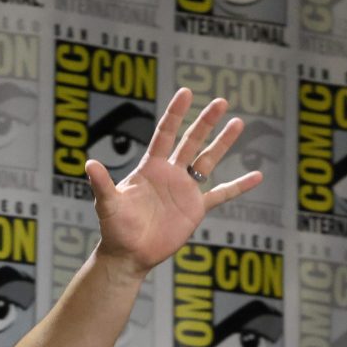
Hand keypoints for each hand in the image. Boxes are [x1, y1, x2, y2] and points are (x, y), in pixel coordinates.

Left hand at [87, 88, 263, 277]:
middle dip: (205, 122)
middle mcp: (170, 174)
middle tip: (221, 101)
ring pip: (208, 161)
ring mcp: (185, 190)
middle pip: (191, 141)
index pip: (164, 134)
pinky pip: (221, 194)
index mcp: (151, 168)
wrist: (128, 254)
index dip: (175, 114)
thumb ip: (102, 184)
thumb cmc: (114, 229)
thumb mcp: (108, 205)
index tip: (185, 92)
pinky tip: (258, 176)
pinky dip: (239, 186)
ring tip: (239, 122)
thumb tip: (88, 163)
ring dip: (223, 143)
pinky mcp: (196, 209)